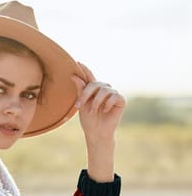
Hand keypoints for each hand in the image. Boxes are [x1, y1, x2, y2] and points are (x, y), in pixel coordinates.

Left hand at [71, 63, 125, 181]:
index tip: (78, 62)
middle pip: (95, 83)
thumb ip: (80, 90)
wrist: (96, 132)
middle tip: (79, 105)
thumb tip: (74, 76)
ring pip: (104, 90)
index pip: (89, 77)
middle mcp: (103, 89)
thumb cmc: (88, 119)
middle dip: (85, 94)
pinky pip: (115, 96)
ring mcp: (113, 94)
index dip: (84, 69)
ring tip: (93, 111)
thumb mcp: (82, 104)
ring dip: (96, 102)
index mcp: (93, 90)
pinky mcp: (121, 100)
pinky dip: (108, 103)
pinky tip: (105, 110)